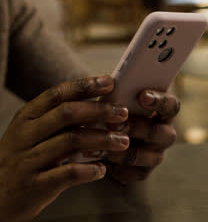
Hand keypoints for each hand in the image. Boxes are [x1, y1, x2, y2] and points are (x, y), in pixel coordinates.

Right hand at [0, 76, 129, 220]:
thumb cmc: (23, 160)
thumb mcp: (31, 134)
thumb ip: (59, 119)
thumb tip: (101, 103)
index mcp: (26, 118)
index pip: (57, 94)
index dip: (85, 86)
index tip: (110, 82)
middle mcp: (25, 135)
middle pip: (67, 114)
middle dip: (100, 111)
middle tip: (123, 113)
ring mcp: (28, 160)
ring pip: (71, 141)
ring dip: (103, 139)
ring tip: (124, 141)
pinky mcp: (35, 185)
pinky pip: (68, 173)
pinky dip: (90, 170)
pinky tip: (103, 169)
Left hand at [105, 90, 179, 183]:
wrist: (104, 134)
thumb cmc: (114, 108)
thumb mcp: (119, 97)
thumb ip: (121, 93)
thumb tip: (110, 85)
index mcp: (165, 112)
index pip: (171, 105)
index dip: (160, 101)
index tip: (142, 96)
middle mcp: (165, 134)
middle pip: (159, 133)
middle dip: (135, 128)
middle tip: (113, 123)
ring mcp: (156, 155)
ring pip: (143, 156)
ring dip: (120, 151)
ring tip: (98, 145)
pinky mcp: (142, 172)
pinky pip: (131, 172)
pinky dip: (113, 166)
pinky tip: (96, 159)